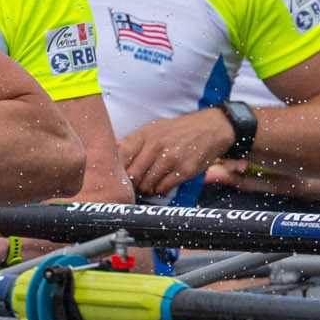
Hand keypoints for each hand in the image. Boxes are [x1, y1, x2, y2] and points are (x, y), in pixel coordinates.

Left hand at [120, 107, 237, 198]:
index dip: (117, 169)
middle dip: (131, 183)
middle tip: (134, 184)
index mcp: (145, 134)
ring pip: (146, 185)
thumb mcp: (152, 128)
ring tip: (150, 184)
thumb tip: (111, 149)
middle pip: (132, 175)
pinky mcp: (184, 170)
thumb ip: (132, 141)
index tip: (119, 174)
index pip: (121, 156)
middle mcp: (156, 146)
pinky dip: (160, 191)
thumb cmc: (176, 131)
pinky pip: (162, 189)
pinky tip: (162, 184)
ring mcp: (170, 158)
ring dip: (146, 189)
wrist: (208, 129)